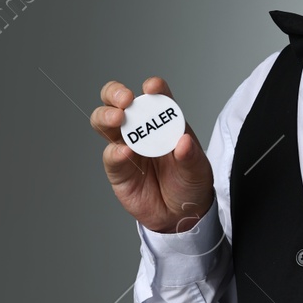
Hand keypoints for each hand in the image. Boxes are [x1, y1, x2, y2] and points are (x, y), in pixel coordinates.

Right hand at [92, 77, 215, 235]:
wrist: (181, 215)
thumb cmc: (190, 183)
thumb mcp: (198, 170)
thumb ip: (191, 156)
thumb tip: (184, 142)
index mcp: (165, 121)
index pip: (156, 96)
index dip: (153, 87)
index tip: (152, 87)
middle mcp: (142, 129)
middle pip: (118, 101)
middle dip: (115, 93)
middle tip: (125, 100)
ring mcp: (126, 147)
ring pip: (104, 122)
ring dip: (107, 115)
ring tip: (119, 118)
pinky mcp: (117, 169)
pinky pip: (110, 156)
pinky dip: (115, 151)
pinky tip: (125, 152)